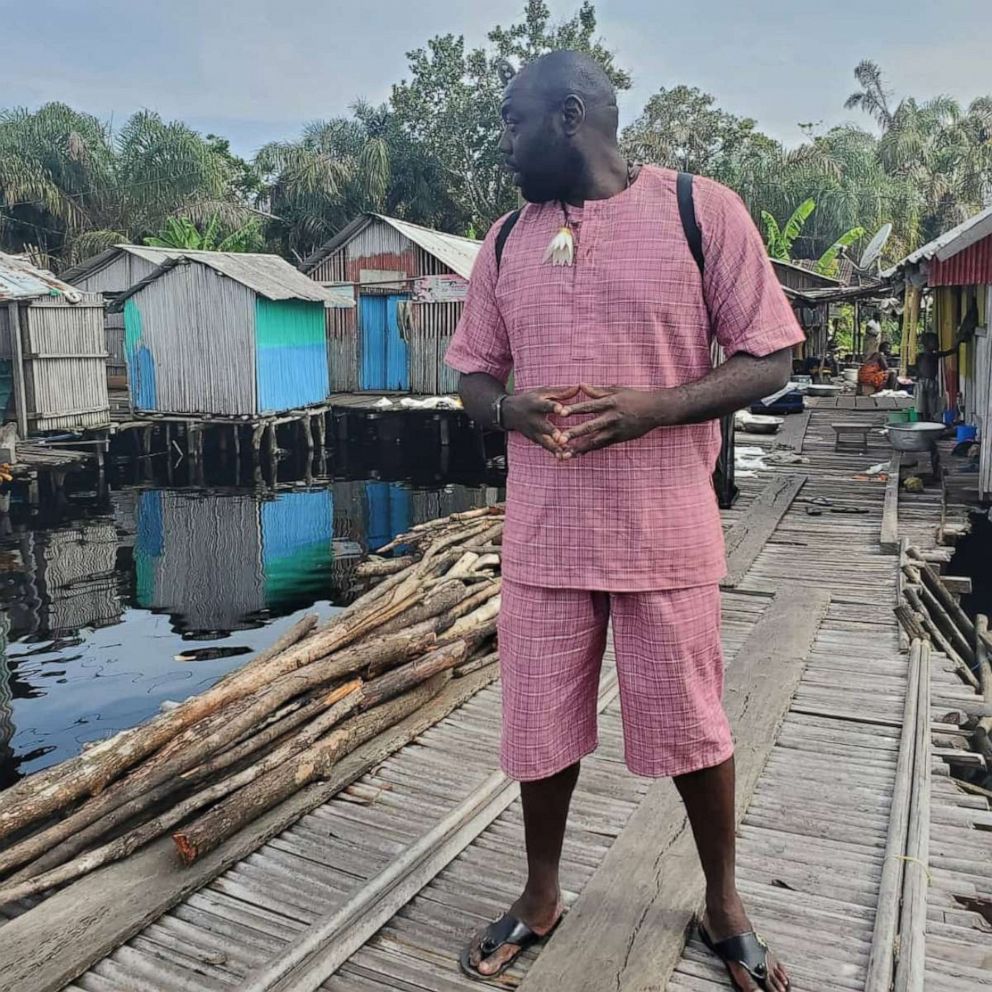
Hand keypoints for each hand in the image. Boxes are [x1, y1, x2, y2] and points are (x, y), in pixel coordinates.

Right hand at [502, 386, 579, 456]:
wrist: (509, 413)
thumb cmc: (530, 400)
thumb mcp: (542, 393)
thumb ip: (560, 392)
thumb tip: (577, 387)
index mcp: (536, 405)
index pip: (545, 405)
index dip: (553, 407)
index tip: (561, 410)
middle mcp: (534, 420)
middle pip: (543, 427)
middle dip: (552, 433)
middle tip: (560, 438)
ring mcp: (534, 432)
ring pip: (545, 442)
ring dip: (554, 449)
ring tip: (564, 455)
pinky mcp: (535, 440)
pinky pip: (546, 448)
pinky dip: (555, 453)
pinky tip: (565, 457)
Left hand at [559, 385, 677, 455]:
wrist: (655, 411)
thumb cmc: (634, 398)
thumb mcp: (617, 391)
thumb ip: (597, 391)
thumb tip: (580, 385)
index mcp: (610, 403)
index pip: (589, 406)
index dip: (575, 409)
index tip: (561, 412)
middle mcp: (612, 418)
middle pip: (590, 426)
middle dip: (574, 433)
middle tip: (559, 438)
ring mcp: (615, 430)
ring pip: (594, 440)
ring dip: (579, 447)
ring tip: (564, 453)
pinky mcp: (618, 439)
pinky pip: (601, 446)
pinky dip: (588, 450)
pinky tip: (576, 454)